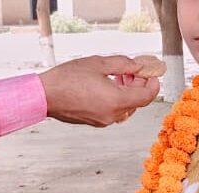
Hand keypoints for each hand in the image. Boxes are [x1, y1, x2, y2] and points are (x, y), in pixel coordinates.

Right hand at [39, 55, 159, 126]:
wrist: (45, 96)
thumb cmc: (67, 79)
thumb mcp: (99, 64)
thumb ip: (123, 64)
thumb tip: (138, 66)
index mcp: (117, 101)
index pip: (147, 97)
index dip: (153, 84)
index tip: (152, 74)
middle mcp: (113, 115)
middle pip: (137, 102)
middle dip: (139, 85)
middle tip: (133, 70)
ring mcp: (104, 121)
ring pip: (126, 107)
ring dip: (127, 92)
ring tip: (118, 76)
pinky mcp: (96, 122)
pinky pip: (114, 111)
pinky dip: (117, 99)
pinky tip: (107, 86)